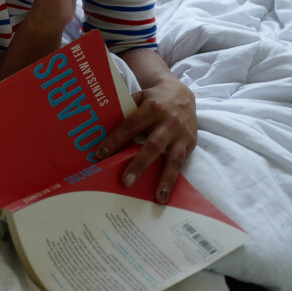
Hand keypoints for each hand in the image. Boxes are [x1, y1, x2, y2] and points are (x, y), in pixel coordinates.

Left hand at [93, 72, 196, 203]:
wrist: (181, 93)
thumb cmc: (153, 99)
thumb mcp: (138, 98)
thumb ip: (125, 114)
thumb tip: (100, 133)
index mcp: (152, 108)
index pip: (130, 127)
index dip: (115, 141)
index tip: (100, 155)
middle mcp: (169, 121)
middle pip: (152, 145)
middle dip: (139, 165)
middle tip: (126, 182)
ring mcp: (182, 133)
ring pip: (173, 158)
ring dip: (165, 179)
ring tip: (158, 198)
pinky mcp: (191, 142)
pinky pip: (181, 162)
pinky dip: (173, 178)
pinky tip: (166, 192)